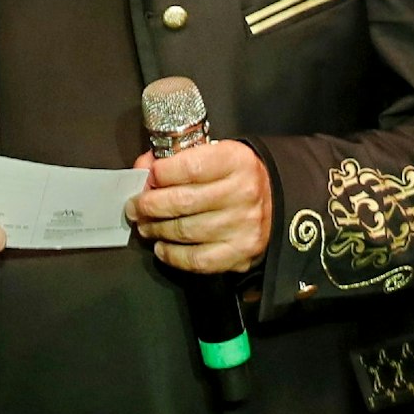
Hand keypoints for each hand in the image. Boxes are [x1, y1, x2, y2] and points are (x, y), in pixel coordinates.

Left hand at [126, 141, 272, 274]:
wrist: (279, 200)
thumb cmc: (236, 175)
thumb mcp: (214, 154)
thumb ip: (179, 158)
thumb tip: (142, 169)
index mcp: (235, 161)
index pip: (188, 167)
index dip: (158, 174)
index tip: (145, 178)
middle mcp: (242, 193)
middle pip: (181, 201)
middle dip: (148, 205)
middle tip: (134, 207)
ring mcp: (243, 226)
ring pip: (185, 231)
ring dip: (155, 229)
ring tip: (145, 225)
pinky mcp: (241, 253)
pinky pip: (197, 259)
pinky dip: (172, 255)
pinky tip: (162, 248)